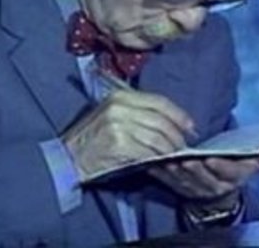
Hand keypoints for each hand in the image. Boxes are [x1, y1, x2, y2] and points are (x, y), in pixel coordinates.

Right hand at [62, 90, 194, 178]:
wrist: (68, 156)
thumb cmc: (91, 138)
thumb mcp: (111, 115)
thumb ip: (136, 112)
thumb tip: (168, 121)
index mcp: (120, 96)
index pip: (158, 101)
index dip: (178, 114)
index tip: (190, 126)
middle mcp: (120, 106)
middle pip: (161, 119)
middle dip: (177, 134)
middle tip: (185, 146)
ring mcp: (119, 124)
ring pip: (157, 136)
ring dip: (170, 149)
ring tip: (175, 156)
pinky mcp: (118, 143)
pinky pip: (147, 151)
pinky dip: (158, 158)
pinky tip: (161, 163)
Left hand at [148, 146, 258, 202]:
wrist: (214, 192)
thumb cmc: (233, 170)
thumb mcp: (253, 164)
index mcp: (231, 178)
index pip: (228, 173)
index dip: (220, 167)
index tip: (212, 158)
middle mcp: (210, 184)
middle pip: (201, 175)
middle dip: (193, 166)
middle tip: (185, 155)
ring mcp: (190, 186)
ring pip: (180, 177)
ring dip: (173, 167)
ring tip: (167, 155)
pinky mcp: (172, 183)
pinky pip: (163, 176)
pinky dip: (157, 167)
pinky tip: (152, 157)